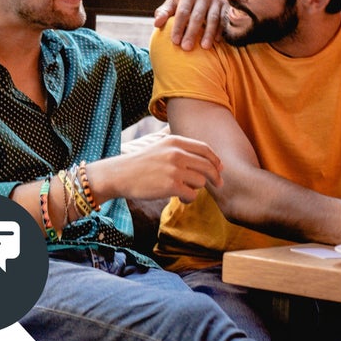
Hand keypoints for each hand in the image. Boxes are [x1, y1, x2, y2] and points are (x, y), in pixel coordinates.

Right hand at [89, 134, 222, 203]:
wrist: (120, 174)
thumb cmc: (141, 163)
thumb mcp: (160, 147)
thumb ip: (180, 149)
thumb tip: (206, 156)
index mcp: (175, 141)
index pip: (205, 149)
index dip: (215, 160)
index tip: (220, 168)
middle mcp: (177, 153)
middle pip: (208, 166)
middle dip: (215, 177)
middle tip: (218, 184)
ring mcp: (174, 170)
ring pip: (201, 181)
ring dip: (197, 188)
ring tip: (186, 190)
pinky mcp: (171, 186)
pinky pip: (192, 194)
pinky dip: (189, 198)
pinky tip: (181, 198)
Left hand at [153, 0, 225, 49]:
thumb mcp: (173, 1)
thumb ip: (164, 12)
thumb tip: (156, 24)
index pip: (182, 12)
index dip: (178, 27)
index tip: (175, 41)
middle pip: (197, 16)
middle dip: (192, 33)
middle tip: (186, 48)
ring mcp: (216, 0)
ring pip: (213, 18)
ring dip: (209, 33)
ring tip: (204, 47)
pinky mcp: (226, 5)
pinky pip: (224, 19)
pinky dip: (221, 30)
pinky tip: (217, 41)